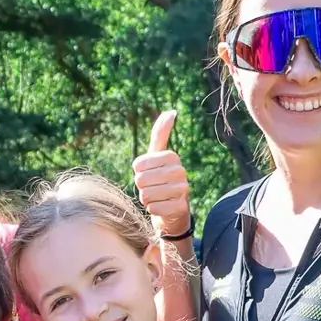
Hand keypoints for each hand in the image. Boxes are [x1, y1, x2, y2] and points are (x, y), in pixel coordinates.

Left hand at [132, 110, 191, 237]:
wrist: (173, 208)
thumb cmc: (160, 179)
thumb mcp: (157, 156)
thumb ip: (160, 134)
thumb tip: (171, 111)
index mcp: (172, 156)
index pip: (138, 165)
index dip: (137, 172)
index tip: (147, 174)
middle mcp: (180, 171)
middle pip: (141, 180)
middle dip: (141, 187)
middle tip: (151, 188)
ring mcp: (182, 190)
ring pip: (147, 195)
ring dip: (146, 199)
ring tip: (156, 197)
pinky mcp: (180, 207)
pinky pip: (154, 208)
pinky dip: (152, 209)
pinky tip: (160, 207)